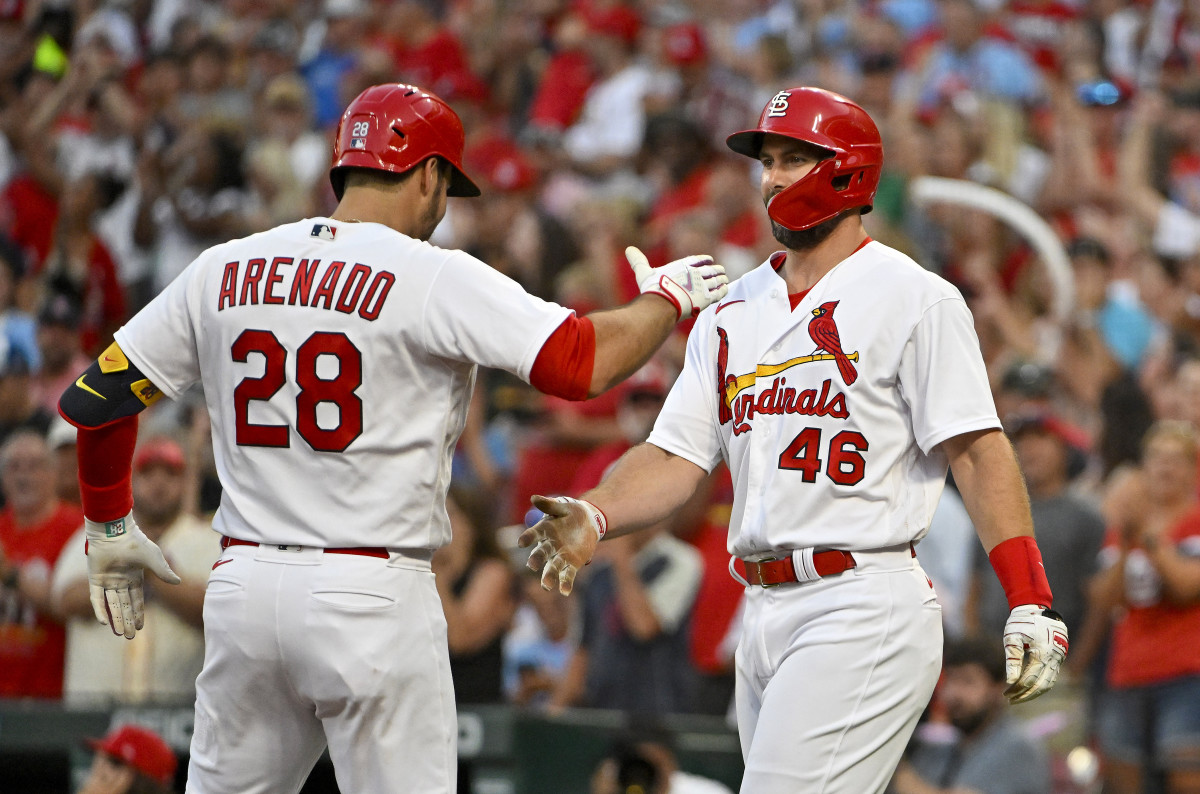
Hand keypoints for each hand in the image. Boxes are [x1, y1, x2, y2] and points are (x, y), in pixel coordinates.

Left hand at [85, 512, 180, 638]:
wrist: (115, 533)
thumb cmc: (136, 543)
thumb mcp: (154, 559)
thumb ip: (163, 572)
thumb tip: (178, 582)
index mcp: (134, 577)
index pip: (136, 599)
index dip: (138, 613)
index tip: (140, 627)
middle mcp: (120, 581)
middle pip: (124, 605)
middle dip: (127, 620)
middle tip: (129, 637)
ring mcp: (107, 581)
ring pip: (112, 605)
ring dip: (115, 619)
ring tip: (120, 634)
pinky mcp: (95, 580)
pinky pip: (96, 598)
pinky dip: (100, 610)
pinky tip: (104, 622)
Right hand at [518, 495, 605, 594]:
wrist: (589, 522)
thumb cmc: (572, 512)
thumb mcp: (562, 506)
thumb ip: (549, 504)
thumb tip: (533, 498)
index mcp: (544, 530)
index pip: (533, 534)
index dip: (527, 538)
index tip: (521, 543)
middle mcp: (549, 546)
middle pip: (540, 554)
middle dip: (536, 559)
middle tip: (532, 565)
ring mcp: (560, 556)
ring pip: (552, 567)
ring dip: (548, 576)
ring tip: (547, 586)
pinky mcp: (572, 564)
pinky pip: (567, 575)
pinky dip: (565, 583)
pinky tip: (564, 592)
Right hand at [625, 246, 728, 319]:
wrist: (662, 304)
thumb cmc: (652, 289)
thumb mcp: (644, 272)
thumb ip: (638, 260)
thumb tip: (628, 249)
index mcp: (682, 265)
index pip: (697, 260)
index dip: (704, 260)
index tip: (710, 260)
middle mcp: (694, 273)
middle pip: (710, 270)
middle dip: (716, 270)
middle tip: (721, 270)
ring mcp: (702, 285)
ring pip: (716, 280)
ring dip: (722, 279)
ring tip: (725, 279)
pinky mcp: (706, 298)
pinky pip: (719, 292)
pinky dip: (723, 290)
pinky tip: (726, 289)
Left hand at [1002, 605, 1068, 703]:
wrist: (1037, 608)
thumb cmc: (1021, 622)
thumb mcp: (1012, 638)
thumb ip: (1012, 660)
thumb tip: (1010, 681)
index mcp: (1042, 653)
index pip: (1029, 679)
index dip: (1017, 689)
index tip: (1005, 694)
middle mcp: (1054, 658)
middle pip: (1041, 686)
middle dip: (1025, 695)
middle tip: (1011, 700)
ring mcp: (1059, 658)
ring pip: (1049, 683)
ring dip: (1034, 692)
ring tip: (1018, 697)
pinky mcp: (1060, 656)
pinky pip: (1052, 676)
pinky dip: (1041, 684)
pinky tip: (1028, 688)